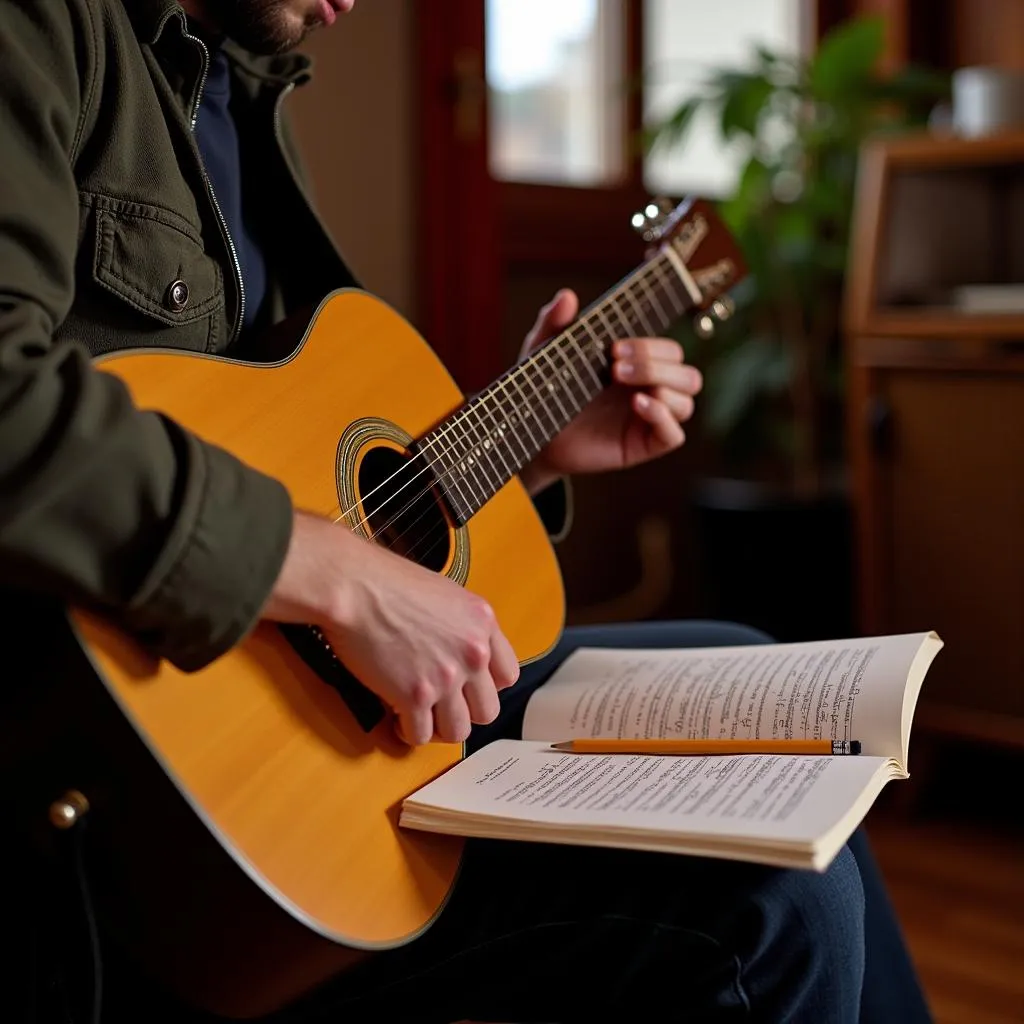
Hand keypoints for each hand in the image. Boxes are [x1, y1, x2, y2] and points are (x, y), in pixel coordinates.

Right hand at [262, 511, 518, 744]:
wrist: (354, 586)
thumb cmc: (388, 582)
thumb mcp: (445, 595)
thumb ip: (461, 628)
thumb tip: (457, 653)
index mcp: (483, 624)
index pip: (508, 676)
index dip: (485, 687)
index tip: (467, 688)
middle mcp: (472, 652)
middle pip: (487, 710)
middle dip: (464, 713)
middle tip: (441, 707)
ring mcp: (446, 677)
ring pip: (458, 731)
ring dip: (438, 728)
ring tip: (419, 718)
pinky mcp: (414, 696)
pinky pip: (421, 735)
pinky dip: (408, 733)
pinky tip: (397, 720)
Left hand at [518, 289, 701, 493]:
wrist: (530, 430)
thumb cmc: (543, 390)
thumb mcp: (543, 351)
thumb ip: (553, 322)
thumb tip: (567, 296)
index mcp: (637, 364)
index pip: (670, 351)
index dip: (651, 347)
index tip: (614, 348)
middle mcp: (649, 390)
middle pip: (686, 373)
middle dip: (655, 365)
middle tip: (615, 370)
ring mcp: (648, 418)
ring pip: (686, 400)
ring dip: (664, 387)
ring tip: (628, 391)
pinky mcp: (643, 445)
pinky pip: (674, 434)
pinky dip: (663, 417)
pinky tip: (638, 406)